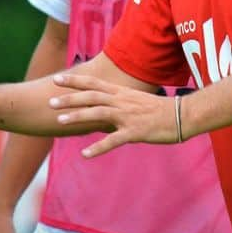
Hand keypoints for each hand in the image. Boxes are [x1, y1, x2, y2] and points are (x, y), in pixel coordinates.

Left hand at [50, 74, 178, 157]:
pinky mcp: (134, 132)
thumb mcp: (137, 102)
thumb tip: (105, 108)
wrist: (182, 115)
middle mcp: (122, 101)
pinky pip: (113, 140)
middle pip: (91, 97)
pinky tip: (85, 154)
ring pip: (98, 114)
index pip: (94, 83)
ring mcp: (127, 116)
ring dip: (77, 117)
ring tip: (59, 122)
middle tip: (49, 101)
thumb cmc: (160, 110)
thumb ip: (120, 104)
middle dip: (69, 98)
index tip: (57, 78)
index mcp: (122, 93)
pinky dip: (98, 147)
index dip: (75, 81)